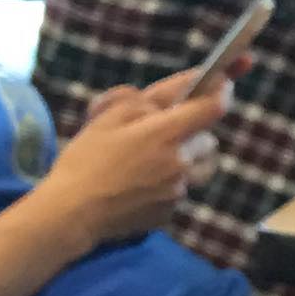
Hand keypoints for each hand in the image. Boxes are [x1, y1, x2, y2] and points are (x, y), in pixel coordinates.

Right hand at [39, 76, 231, 250]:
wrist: (71, 213)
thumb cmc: (85, 160)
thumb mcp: (107, 117)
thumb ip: (145, 100)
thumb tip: (177, 90)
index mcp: (164, 135)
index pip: (213, 108)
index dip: (220, 91)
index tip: (223, 82)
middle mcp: (179, 164)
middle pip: (208, 139)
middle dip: (191, 132)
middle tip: (161, 132)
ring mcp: (177, 191)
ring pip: (200, 166)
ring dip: (187, 158)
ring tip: (152, 160)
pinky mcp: (170, 212)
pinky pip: (182, 190)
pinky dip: (169, 183)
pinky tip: (140, 184)